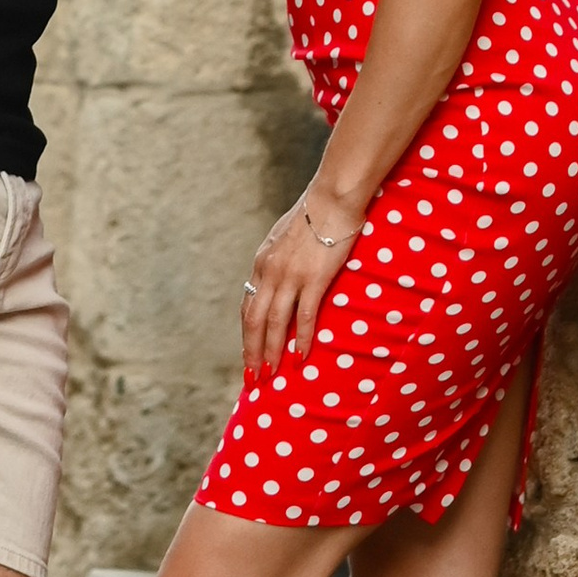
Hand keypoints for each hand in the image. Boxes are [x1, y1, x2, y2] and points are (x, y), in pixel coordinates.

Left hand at [239, 173, 367, 380]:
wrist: (331, 199)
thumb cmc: (311, 216)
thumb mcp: (282, 238)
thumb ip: (276, 261)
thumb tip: (275, 280)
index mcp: (261, 263)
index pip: (248, 306)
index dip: (246, 333)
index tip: (247, 353)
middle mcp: (269, 272)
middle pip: (254, 320)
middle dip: (251, 352)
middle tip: (252, 377)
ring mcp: (290, 277)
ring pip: (275, 324)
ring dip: (271, 352)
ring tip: (270, 374)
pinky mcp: (314, 279)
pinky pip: (304, 316)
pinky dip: (300, 339)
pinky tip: (300, 357)